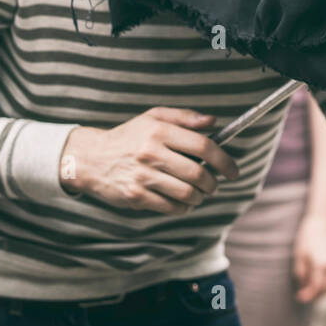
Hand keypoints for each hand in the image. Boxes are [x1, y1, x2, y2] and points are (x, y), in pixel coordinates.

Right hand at [60, 107, 239, 212]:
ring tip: (199, 193)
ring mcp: (143, 176)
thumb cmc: (129, 137)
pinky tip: (182, 202)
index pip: (203, 145)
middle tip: (214, 184)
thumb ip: (185, 117)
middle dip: (213, 183)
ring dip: (200, 197)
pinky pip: (171, 207)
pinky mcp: (136, 196)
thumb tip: (214, 122)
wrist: (92, 158)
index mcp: (159, 131)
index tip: (233, 170)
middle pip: (198, 173)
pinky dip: (183, 208)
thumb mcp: (153, 117)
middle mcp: (151, 153)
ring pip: (187, 194)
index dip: (224, 160)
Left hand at [293, 213, 325, 302]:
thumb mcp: (299, 254)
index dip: (307, 296)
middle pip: (325, 290)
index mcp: (322, 265)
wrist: (323, 221)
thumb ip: (301, 273)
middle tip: (301, 296)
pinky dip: (324, 284)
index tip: (298, 297)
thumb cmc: (308, 236)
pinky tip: (314, 281)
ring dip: (319, 291)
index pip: (316, 288)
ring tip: (306, 290)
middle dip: (314, 296)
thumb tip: (302, 286)